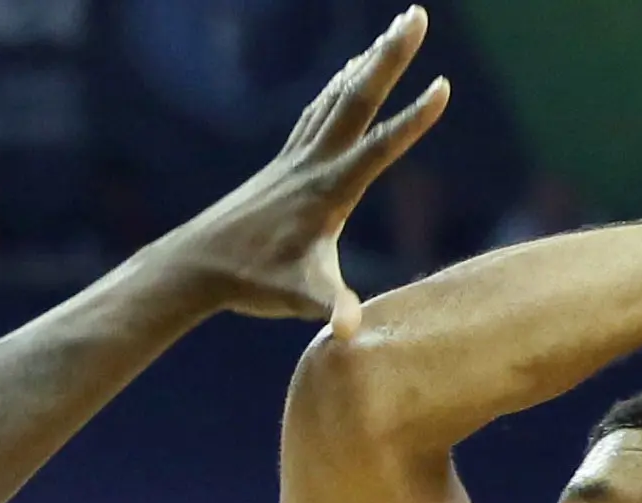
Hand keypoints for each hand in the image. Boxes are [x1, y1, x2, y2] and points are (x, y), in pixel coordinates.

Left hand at [152, 6, 450, 337]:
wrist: (197, 264)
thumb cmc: (251, 282)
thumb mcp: (296, 298)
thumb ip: (328, 309)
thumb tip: (349, 331)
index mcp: (327, 190)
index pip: (379, 147)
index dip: (413, 120)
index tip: (444, 85)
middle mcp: (313, 163)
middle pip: (358, 98)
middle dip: (390, 55)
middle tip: (417, 15)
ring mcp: (296, 159)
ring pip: (338, 97)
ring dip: (368, 62)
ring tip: (392, 31)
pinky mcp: (285, 163)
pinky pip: (318, 111)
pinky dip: (338, 87)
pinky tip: (347, 75)